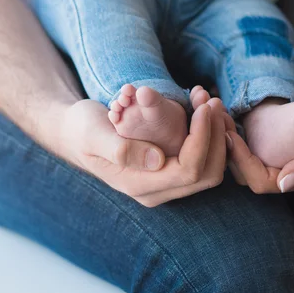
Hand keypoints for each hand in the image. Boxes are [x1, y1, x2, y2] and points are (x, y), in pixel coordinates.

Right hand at [58, 98, 226, 206]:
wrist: (75, 134)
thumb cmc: (81, 130)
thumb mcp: (93, 135)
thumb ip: (119, 149)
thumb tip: (157, 160)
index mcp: (139, 185)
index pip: (188, 170)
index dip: (202, 138)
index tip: (204, 107)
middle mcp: (157, 190)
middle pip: (207, 173)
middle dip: (217, 136)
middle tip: (214, 102)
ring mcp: (166, 183)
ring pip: (211, 167)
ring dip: (218, 135)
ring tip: (212, 101)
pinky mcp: (171, 170)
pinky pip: (204, 159)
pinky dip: (211, 135)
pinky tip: (206, 110)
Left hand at [226, 74, 293, 193]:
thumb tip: (284, 185)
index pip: (261, 181)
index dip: (243, 162)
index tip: (231, 137)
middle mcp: (286, 172)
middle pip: (247, 174)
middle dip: (230, 152)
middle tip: (218, 126)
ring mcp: (279, 158)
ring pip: (244, 160)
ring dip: (229, 142)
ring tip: (218, 119)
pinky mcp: (272, 145)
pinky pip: (247, 146)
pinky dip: (235, 133)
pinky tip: (225, 116)